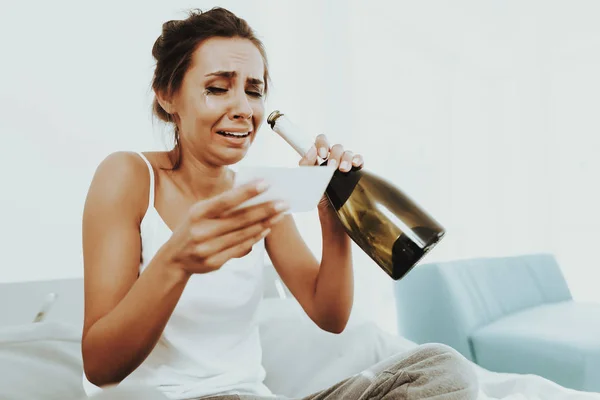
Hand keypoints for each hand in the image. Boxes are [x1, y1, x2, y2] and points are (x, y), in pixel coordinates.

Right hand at [160, 180, 288, 275]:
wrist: (174, 259)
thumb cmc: (193, 228)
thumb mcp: (200, 212)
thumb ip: (221, 205)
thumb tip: (251, 191)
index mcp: (198, 212)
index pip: (226, 200)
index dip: (247, 192)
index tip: (267, 183)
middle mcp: (202, 231)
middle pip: (240, 219)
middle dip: (265, 209)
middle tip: (284, 202)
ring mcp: (208, 248)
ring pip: (243, 234)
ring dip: (265, 223)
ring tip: (280, 214)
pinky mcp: (214, 262)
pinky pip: (240, 248)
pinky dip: (256, 237)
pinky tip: (267, 229)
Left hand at [298, 134, 363, 210]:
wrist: (329, 212)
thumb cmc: (318, 195)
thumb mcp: (308, 180)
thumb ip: (306, 164)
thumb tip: (311, 150)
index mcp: (319, 158)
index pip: (321, 141)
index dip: (322, 143)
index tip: (322, 155)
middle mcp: (333, 158)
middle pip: (336, 147)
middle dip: (335, 156)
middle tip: (332, 167)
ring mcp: (345, 164)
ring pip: (348, 153)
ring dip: (346, 159)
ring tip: (344, 170)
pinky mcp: (355, 171)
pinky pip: (359, 159)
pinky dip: (358, 159)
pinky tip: (356, 165)